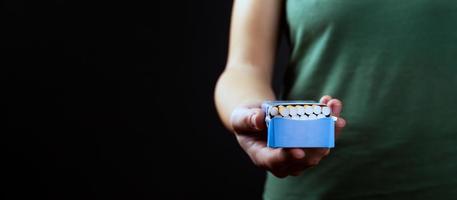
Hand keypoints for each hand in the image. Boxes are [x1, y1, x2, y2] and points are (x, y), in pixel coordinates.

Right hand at [230, 95, 345, 177]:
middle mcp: (284, 162)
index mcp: (263, 157)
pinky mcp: (310, 145)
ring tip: (333, 105)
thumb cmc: (246, 121)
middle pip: (306, 157)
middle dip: (320, 139)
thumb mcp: (240, 118)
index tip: (298, 151)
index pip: (276, 161)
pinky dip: (330, 121)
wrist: (257, 119)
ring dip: (330, 127)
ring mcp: (299, 155)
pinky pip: (323, 137)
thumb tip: (259, 119)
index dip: (287, 157)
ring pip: (320, 147)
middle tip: (329, 118)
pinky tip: (332, 104)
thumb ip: (247, 120)